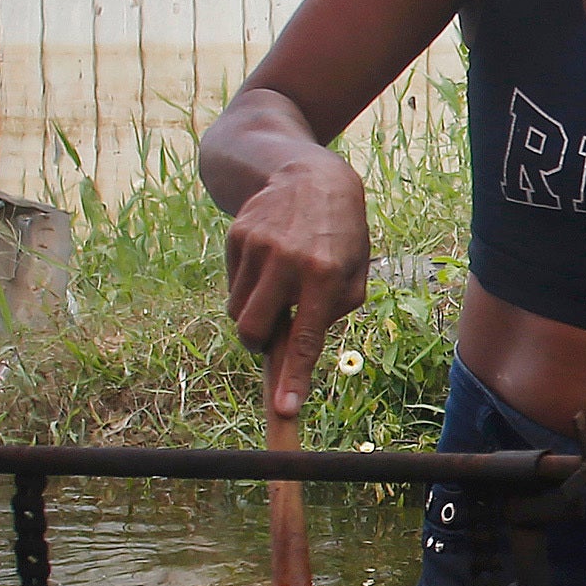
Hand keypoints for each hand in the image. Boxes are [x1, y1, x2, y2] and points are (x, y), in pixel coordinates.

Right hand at [224, 147, 369, 418]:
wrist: (309, 176)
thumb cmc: (340, 236)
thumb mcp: (354, 273)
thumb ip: (330, 314)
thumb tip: (293, 353)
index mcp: (325, 276)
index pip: (304, 339)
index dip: (293, 378)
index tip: (284, 409)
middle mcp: (288, 261)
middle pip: (251, 331)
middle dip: (258, 345)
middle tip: (272, 336)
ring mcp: (257, 247)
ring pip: (237, 310)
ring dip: (254, 313)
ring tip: (279, 286)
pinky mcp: (236, 236)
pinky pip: (231, 284)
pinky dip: (247, 286)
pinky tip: (268, 261)